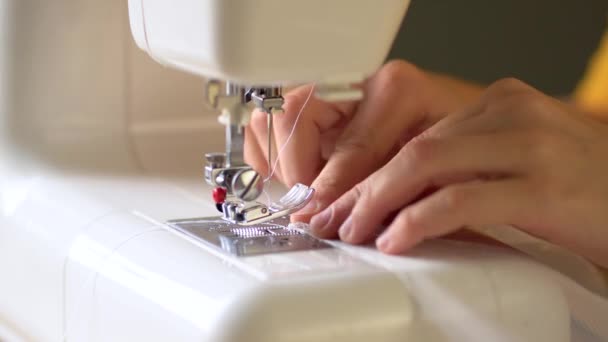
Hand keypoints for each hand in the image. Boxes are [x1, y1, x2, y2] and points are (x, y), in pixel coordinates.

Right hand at [245, 61, 480, 220]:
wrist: (468, 132)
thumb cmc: (457, 149)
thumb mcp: (432, 172)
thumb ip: (383, 189)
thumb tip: (326, 214)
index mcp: (395, 91)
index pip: (341, 142)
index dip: (323, 187)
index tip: (313, 215)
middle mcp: (359, 82)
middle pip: (291, 114)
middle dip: (293, 168)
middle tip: (305, 203)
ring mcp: (333, 90)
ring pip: (272, 113)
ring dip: (276, 158)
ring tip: (299, 188)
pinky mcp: (317, 104)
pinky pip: (269, 119)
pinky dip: (267, 150)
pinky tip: (288, 174)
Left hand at [309, 78, 607, 267]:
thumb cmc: (582, 190)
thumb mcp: (515, 165)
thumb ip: (464, 169)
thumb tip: (398, 197)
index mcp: (502, 103)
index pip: (417, 137)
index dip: (371, 172)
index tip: (341, 199)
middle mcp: (513, 113)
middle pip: (415, 149)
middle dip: (364, 189)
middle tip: (332, 219)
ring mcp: (530, 146)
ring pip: (426, 165)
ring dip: (378, 203)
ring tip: (352, 231)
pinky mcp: (544, 187)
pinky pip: (460, 199)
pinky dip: (418, 220)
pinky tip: (395, 239)